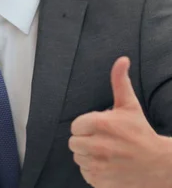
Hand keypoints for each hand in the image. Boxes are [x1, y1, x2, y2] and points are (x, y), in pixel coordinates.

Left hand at [69, 57, 171, 186]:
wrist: (160, 165)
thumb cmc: (140, 133)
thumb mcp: (129, 106)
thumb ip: (120, 81)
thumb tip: (122, 59)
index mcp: (100, 124)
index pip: (75, 126)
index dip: (87, 127)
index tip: (102, 129)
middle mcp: (97, 145)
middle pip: (73, 143)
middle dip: (86, 141)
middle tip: (105, 141)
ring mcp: (99, 165)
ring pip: (78, 158)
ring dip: (89, 157)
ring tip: (108, 154)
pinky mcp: (101, 181)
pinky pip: (85, 174)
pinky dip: (94, 172)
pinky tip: (109, 166)